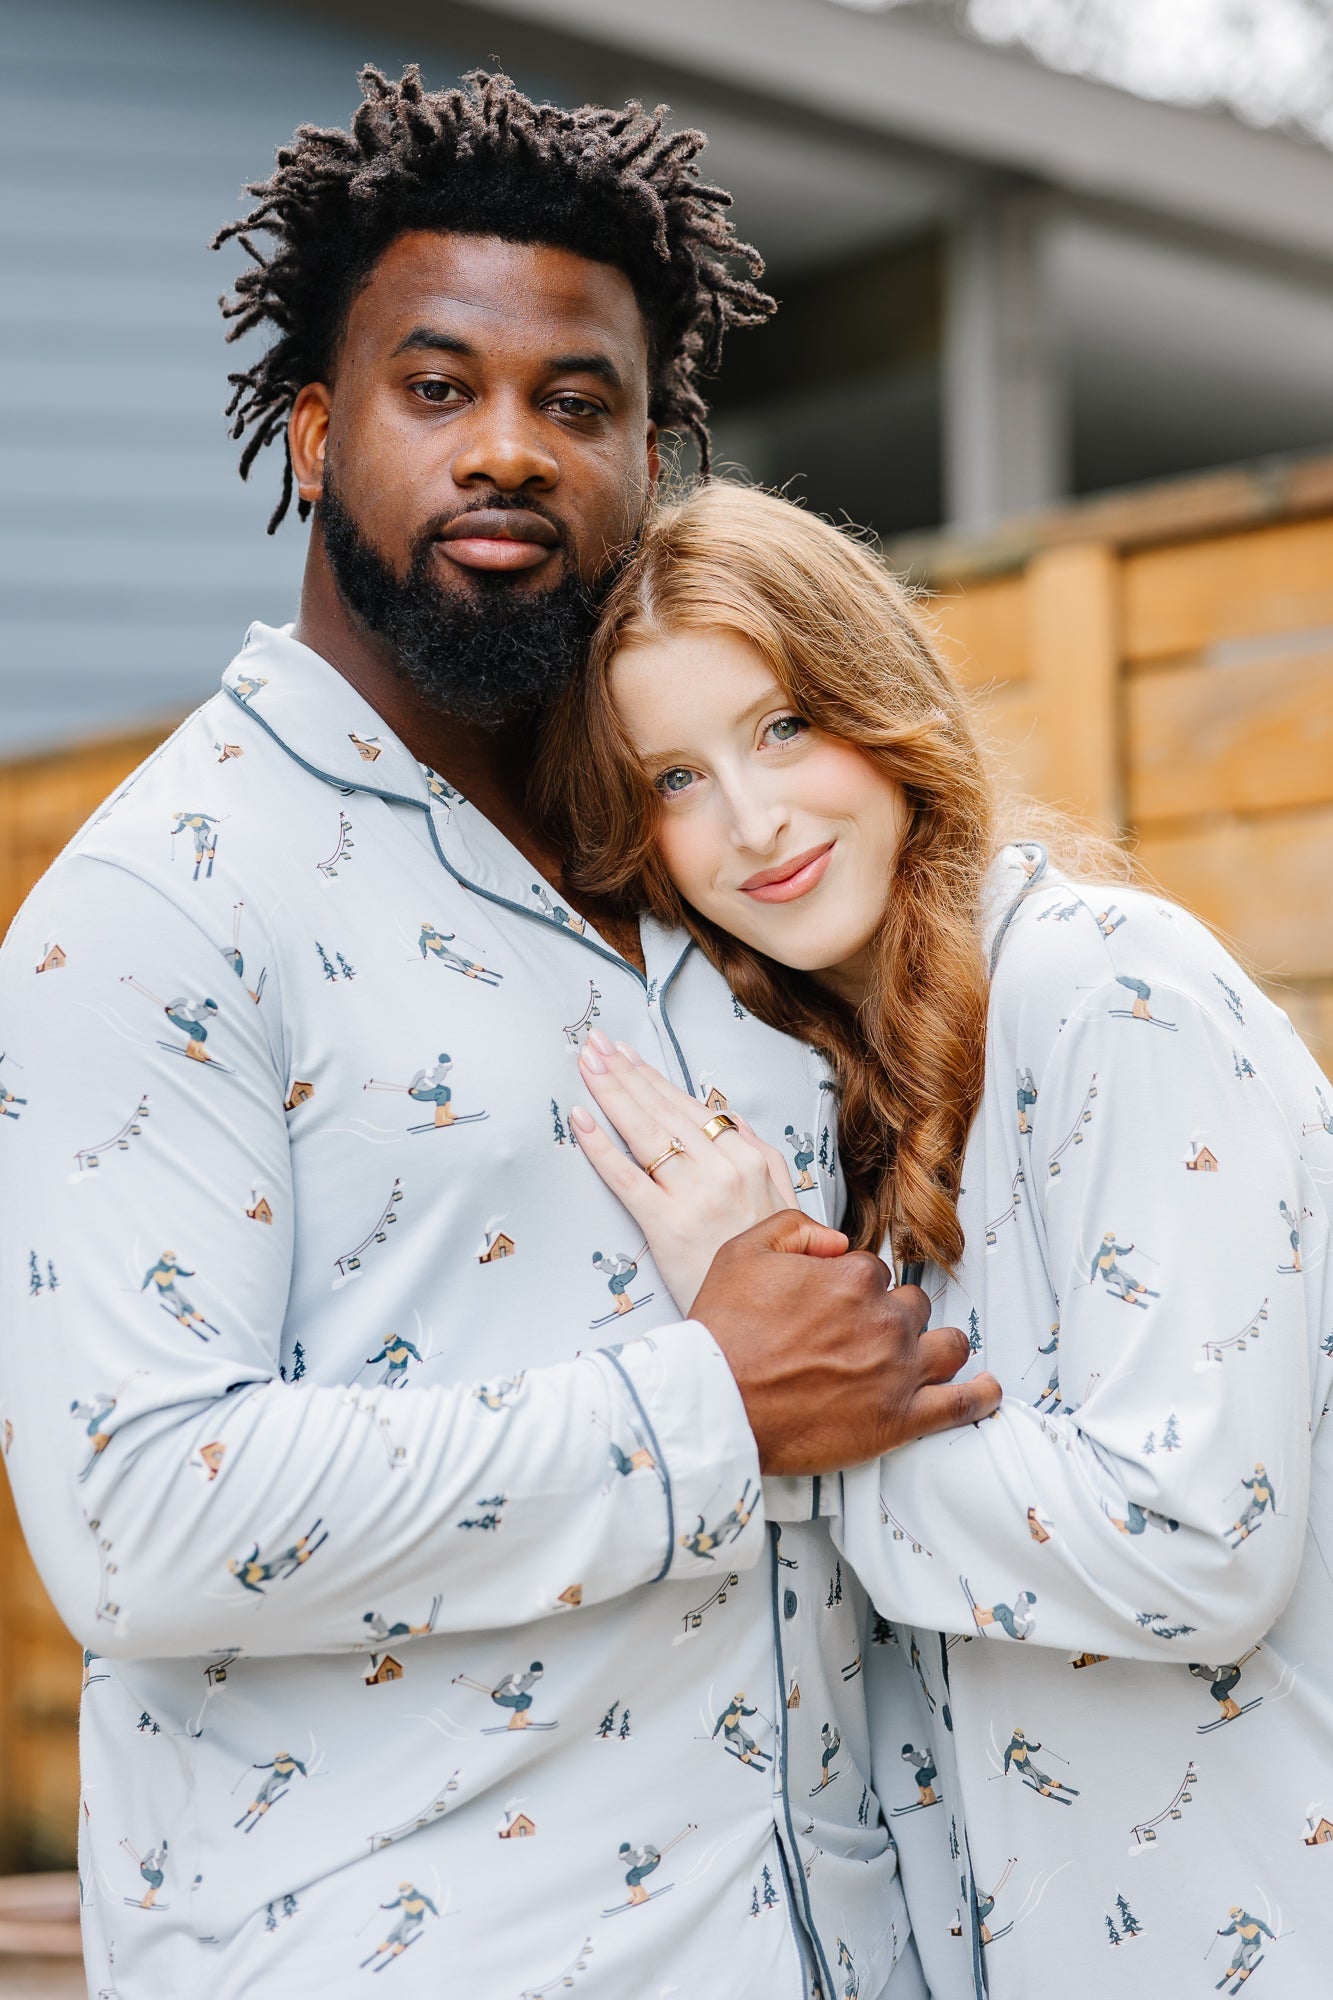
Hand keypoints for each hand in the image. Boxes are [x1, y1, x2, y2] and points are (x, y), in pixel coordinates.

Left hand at [572, 1032, 796, 1312]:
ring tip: (586, 1064)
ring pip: (643, 1131)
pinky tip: (581, 1119)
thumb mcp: (783, 1197)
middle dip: (623, 1071)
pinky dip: (600, 1145)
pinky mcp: (666, 1225)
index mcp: (747, 1158)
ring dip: (610, 1091)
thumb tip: (729, 1118)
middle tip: (593, 1044)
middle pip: (660, 1109)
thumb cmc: (775, 1259)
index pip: (688, 1106)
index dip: (651, 1077)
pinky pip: (626, 1177)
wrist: (775, 1316)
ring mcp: (692, 1195)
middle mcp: (720, 1169)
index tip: (625, 1054)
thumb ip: (758, 1152)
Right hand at [691, 1212, 1002, 1474]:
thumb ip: (795, 1228)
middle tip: (857, 1338)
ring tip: (917, 1357)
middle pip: (912, 1307)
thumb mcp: (743, 1251)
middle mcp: (884, 1320)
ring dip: (934, 1347)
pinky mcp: (901, 1419)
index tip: (834, 1308)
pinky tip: (986, 1389)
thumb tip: (836, 1239)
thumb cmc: (724, 1333)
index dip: (853, 1290)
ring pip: (948, 1346)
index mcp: (853, 1277)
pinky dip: (981, 1395)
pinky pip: (963, 1404)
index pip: (875, 1273)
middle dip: (891, 1317)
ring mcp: (898, 1370)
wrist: (715, 1402)